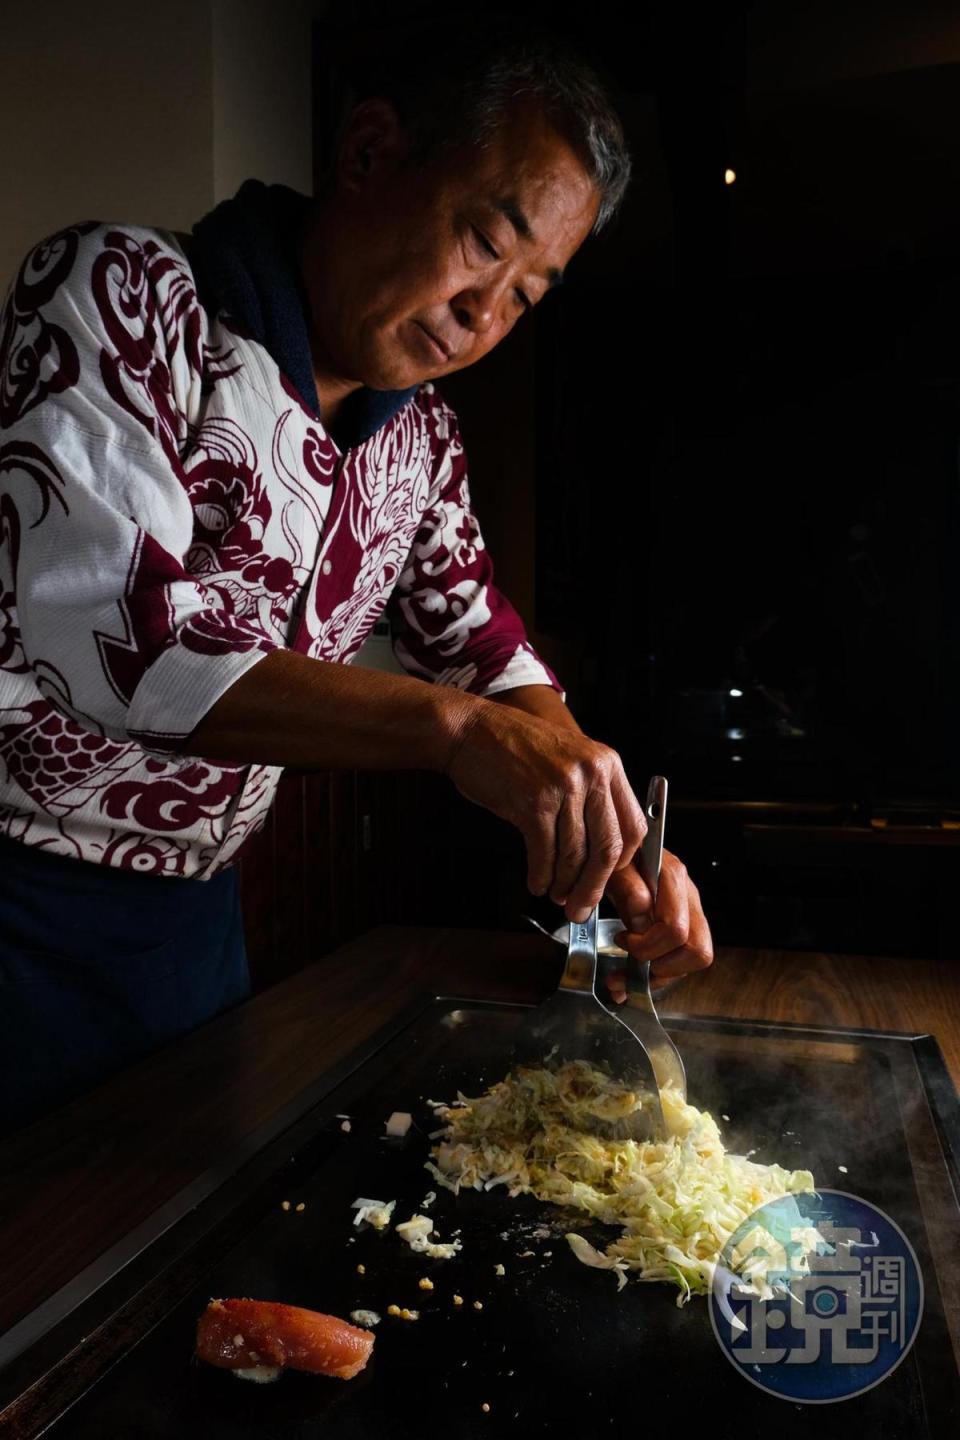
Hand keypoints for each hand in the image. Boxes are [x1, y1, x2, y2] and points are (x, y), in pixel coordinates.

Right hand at [445, 701, 646, 921]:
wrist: (473, 730)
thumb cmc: (516, 749)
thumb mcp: (569, 760)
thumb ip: (590, 795)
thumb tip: (600, 850)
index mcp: (607, 764)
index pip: (633, 826)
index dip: (622, 863)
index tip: (608, 880)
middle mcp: (591, 773)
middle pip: (608, 847)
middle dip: (594, 886)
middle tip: (581, 906)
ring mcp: (563, 786)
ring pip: (575, 855)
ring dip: (564, 884)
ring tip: (555, 895)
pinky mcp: (534, 801)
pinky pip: (544, 852)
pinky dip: (541, 875)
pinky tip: (536, 882)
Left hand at [603, 849, 712, 997]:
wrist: (623, 850)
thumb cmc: (618, 857)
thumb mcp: (613, 866)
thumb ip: (627, 888)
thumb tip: (641, 921)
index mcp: (673, 877)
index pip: (674, 928)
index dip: (647, 945)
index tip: (622, 939)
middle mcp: (689, 895)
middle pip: (697, 949)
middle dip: (661, 965)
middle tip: (633, 961)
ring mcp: (691, 911)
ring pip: (696, 958)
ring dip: (661, 976)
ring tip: (630, 978)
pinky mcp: (686, 924)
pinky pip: (685, 958)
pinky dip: (660, 975)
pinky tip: (634, 978)